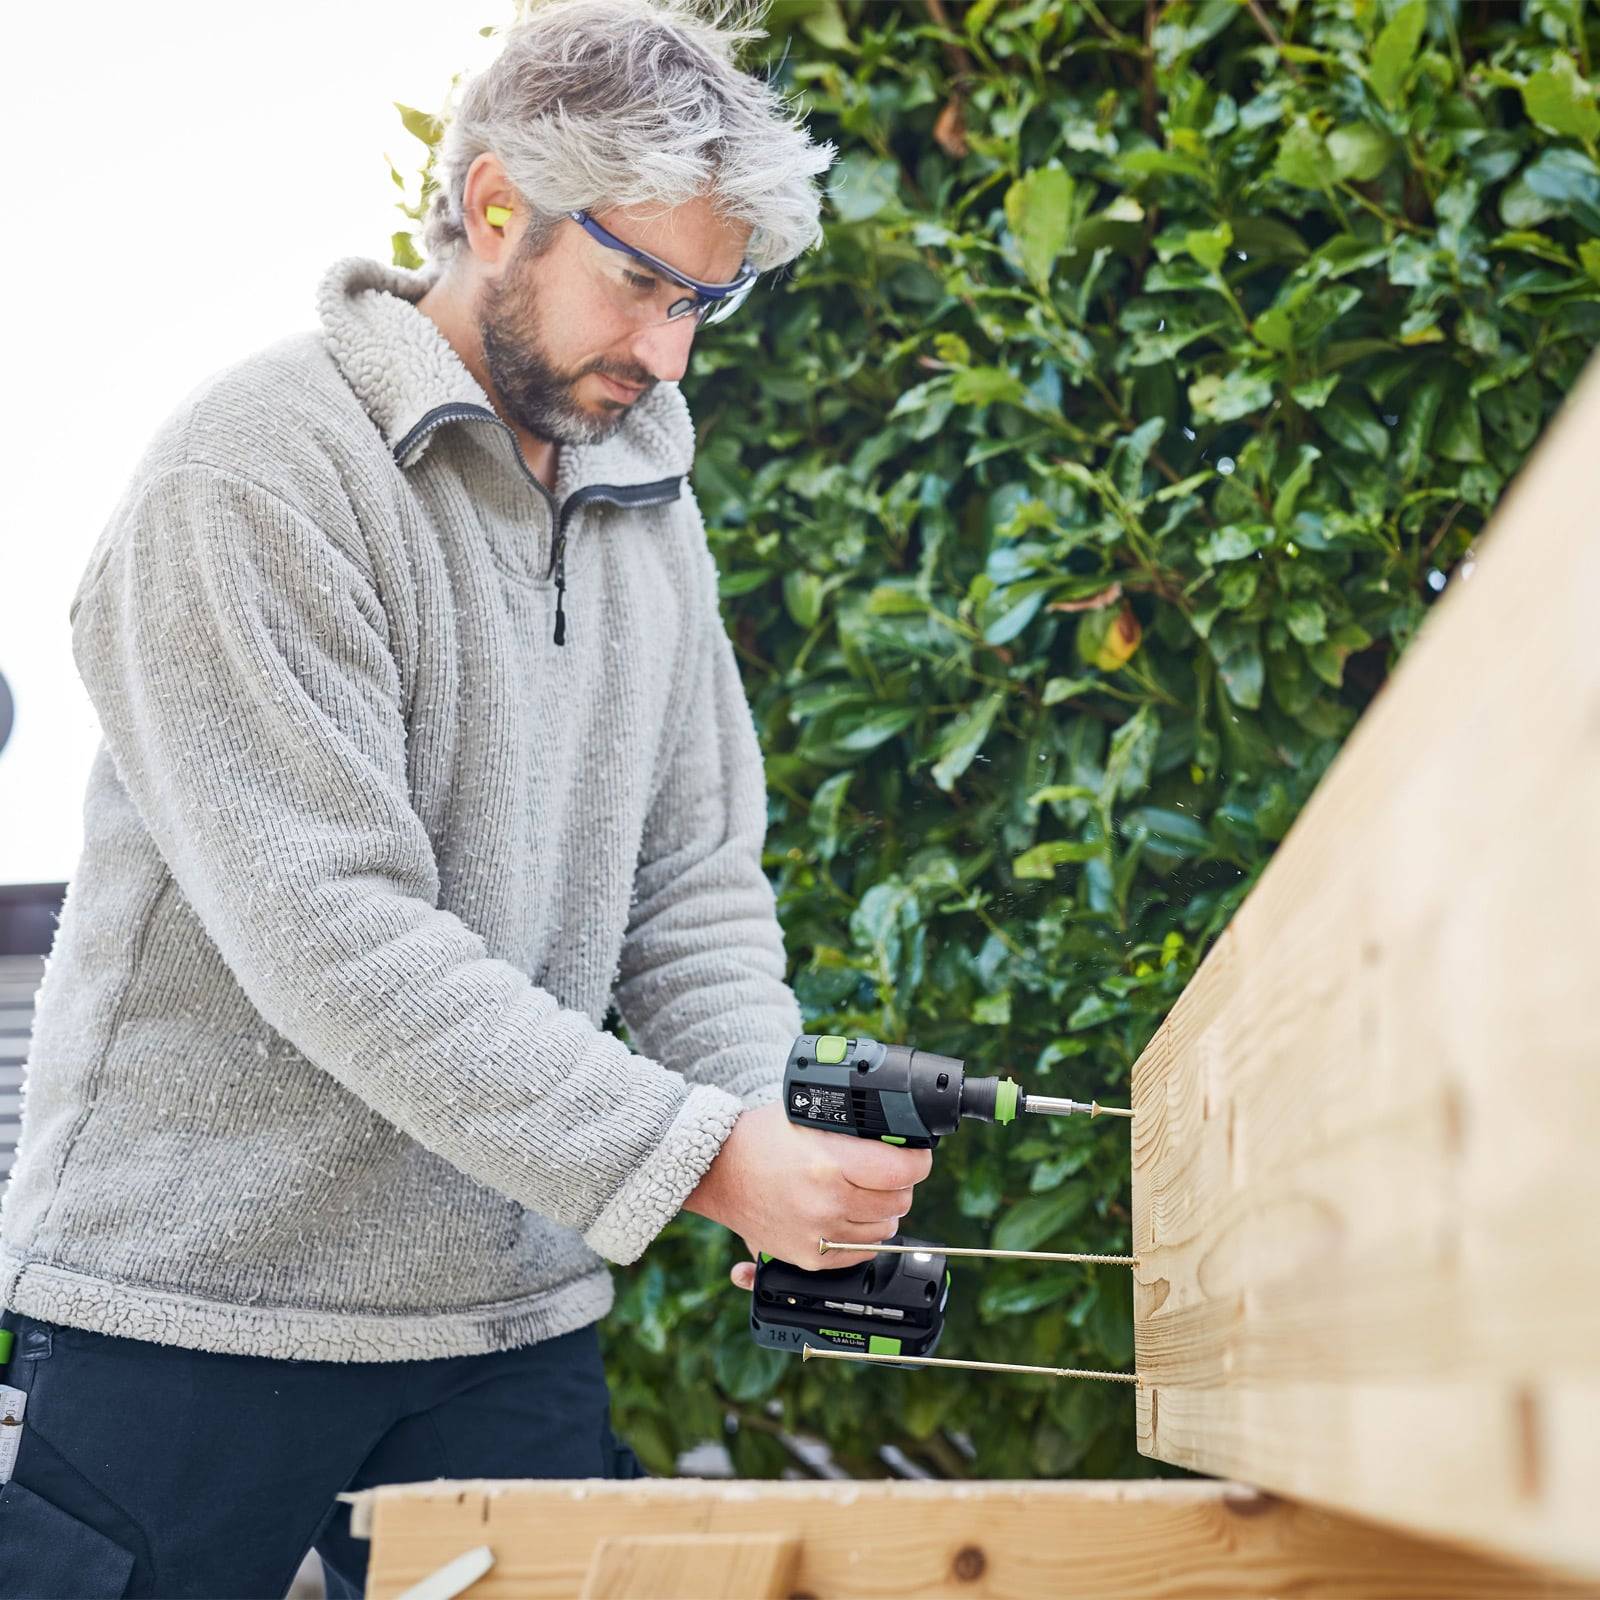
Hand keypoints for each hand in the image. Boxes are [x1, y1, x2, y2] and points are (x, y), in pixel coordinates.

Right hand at [683, 1101, 931, 1288]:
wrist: (717, 1171)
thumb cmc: (761, 1138)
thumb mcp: (811, 1119)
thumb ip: (854, 1132)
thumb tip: (898, 1140)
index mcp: (830, 1163)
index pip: (902, 1170)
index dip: (916, 1160)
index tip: (915, 1155)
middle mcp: (827, 1202)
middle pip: (898, 1201)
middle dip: (898, 1183)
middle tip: (886, 1169)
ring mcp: (819, 1235)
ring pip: (885, 1229)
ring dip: (883, 1210)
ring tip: (863, 1191)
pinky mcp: (810, 1257)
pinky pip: (862, 1252)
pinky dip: (864, 1234)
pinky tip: (850, 1214)